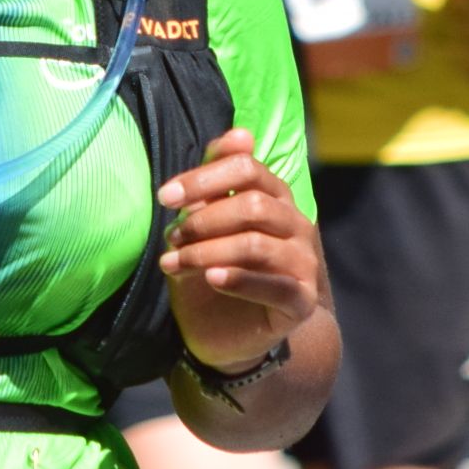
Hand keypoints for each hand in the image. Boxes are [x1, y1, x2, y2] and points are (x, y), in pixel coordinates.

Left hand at [157, 127, 325, 372]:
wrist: (223, 335)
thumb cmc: (209, 272)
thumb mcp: (203, 225)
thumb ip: (215, 182)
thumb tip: (241, 133)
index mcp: (275, 198)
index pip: (247, 169)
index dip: (204, 178)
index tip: (165, 197)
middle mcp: (296, 226)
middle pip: (254, 205)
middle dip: (203, 220)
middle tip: (171, 238)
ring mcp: (303, 263)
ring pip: (256, 244)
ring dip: (207, 252)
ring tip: (173, 263)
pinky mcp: (301, 301)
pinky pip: (275, 285)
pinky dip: (240, 279)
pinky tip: (212, 278)